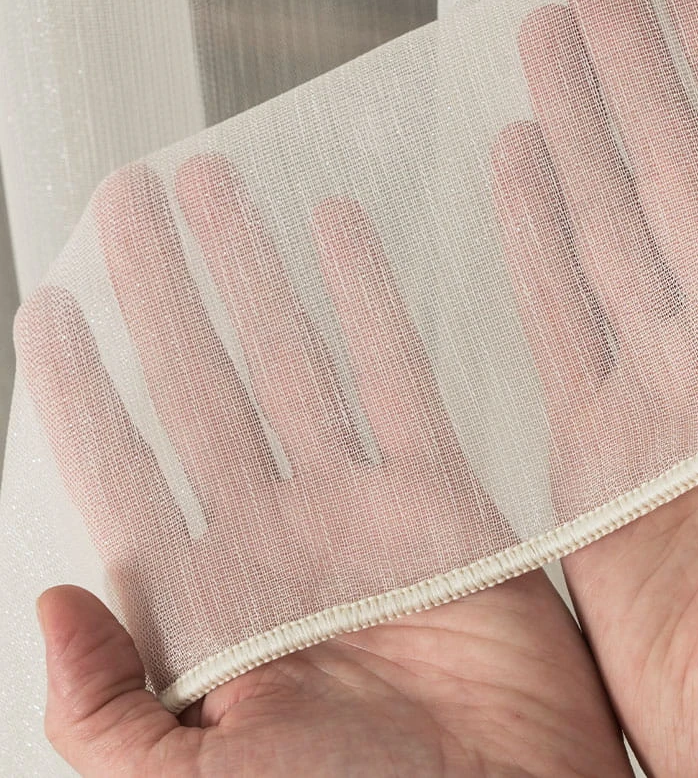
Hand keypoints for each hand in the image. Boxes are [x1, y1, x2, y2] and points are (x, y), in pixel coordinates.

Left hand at [18, 159, 632, 775]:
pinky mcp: (443, 499)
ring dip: (252, 271)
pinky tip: (338, 234)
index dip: (84, 387)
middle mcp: (275, 539)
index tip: (51, 306)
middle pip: (200, 383)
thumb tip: (48, 609)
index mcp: (206, 606)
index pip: (123, 468)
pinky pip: (398, 379)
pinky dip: (369, 304)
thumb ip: (107, 712)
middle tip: (130, 201)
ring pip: (290, 359)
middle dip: (160, 288)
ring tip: (218, 189)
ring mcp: (359, 510)